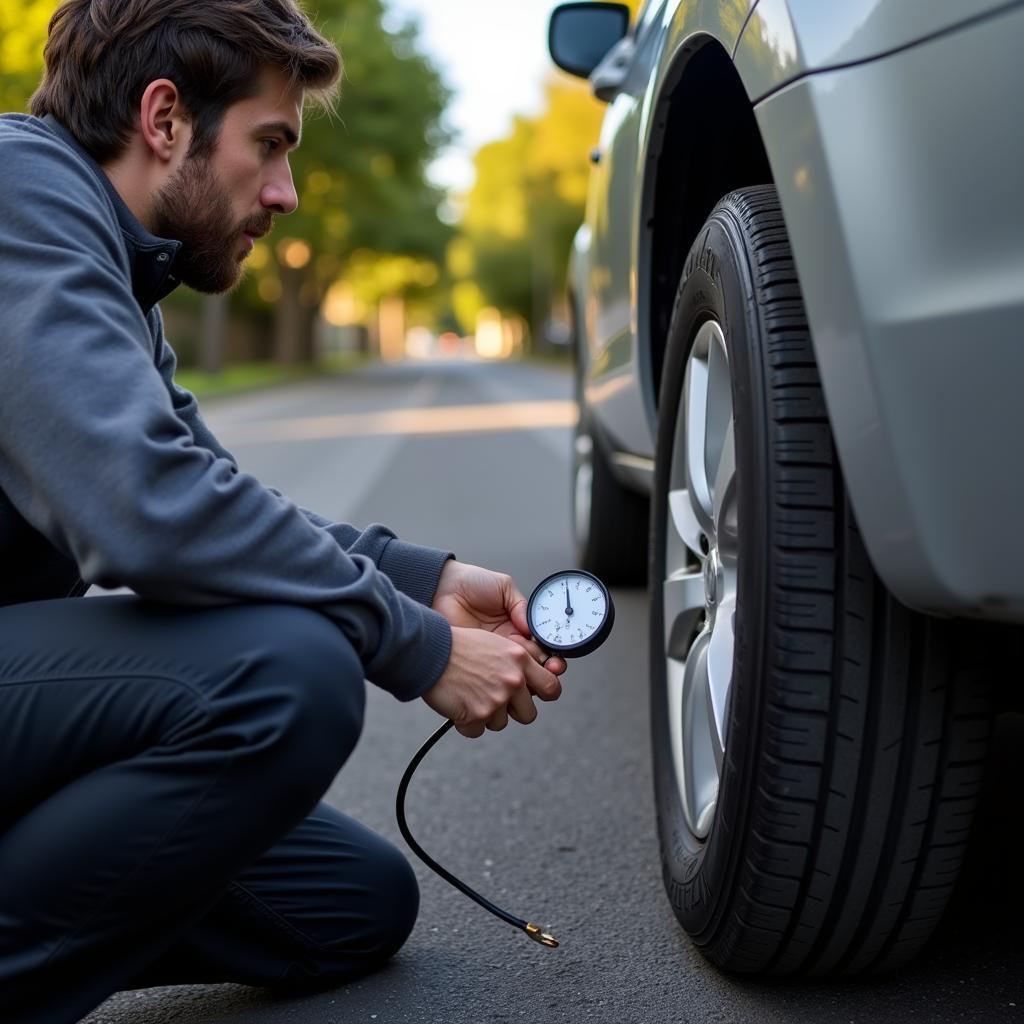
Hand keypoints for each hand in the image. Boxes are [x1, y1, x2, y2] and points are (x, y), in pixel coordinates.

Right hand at [423, 627, 562, 737]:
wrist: (430, 651)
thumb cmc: (457, 645)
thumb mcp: (495, 644)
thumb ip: (514, 663)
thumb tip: (525, 682)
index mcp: (519, 660)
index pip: (552, 687)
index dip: (544, 695)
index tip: (534, 696)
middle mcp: (512, 680)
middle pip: (529, 715)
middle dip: (513, 711)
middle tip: (495, 700)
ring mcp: (496, 699)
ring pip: (500, 723)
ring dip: (486, 715)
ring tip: (469, 695)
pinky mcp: (477, 715)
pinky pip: (476, 731)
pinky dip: (466, 723)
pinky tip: (458, 704)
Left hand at [432, 560, 566, 676]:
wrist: (442, 588)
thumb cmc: (472, 583)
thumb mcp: (504, 588)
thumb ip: (521, 606)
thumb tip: (532, 628)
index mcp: (517, 627)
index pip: (539, 648)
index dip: (551, 657)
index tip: (556, 662)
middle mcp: (506, 644)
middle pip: (532, 667)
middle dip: (545, 672)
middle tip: (550, 671)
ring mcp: (491, 655)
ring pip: (515, 676)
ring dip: (528, 680)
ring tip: (533, 675)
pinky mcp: (476, 661)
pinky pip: (493, 675)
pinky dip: (504, 679)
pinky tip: (512, 677)